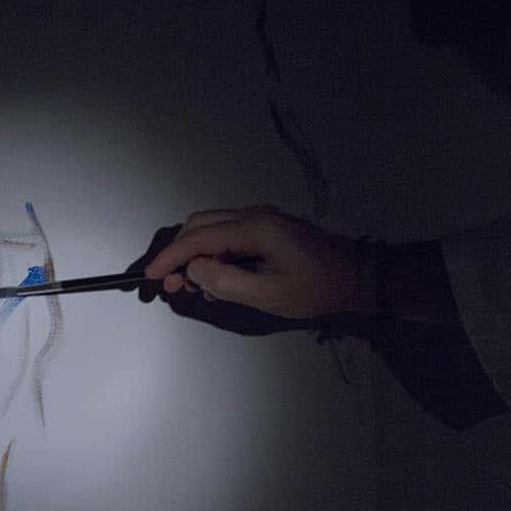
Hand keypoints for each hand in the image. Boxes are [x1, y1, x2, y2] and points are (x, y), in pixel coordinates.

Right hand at [120, 223, 317, 335]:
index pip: (198, 237)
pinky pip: (227, 233)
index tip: (151, 276)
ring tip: (191, 285)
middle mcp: (253, 215)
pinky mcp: (267, 228)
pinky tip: (214, 277)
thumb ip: (227, 283)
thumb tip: (194, 270)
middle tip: (170, 284)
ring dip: (194, 253)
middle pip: (199, 225)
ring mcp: (261, 219)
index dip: (170, 257)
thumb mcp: (270, 294)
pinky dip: (212, 252)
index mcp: (253, 228)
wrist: (358, 275)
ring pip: (212, 227)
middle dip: (178, 253)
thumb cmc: (317, 288)